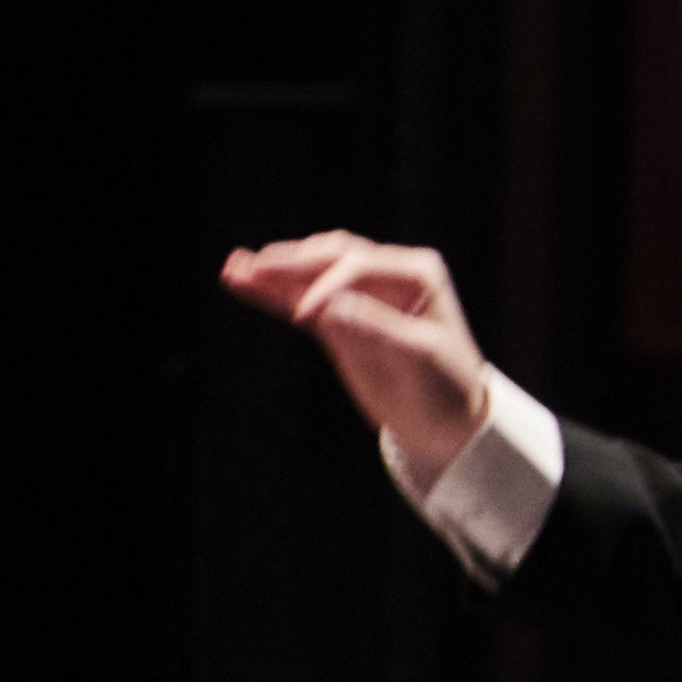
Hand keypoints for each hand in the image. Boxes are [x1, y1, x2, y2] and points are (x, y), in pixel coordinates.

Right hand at [216, 230, 500, 472]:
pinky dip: (271, 295)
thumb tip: (327, 308)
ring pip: (309, 277)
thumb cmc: (446, 387)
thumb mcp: (419, 357)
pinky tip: (241, 282)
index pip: (359, 267)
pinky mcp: (337, 322)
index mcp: (415, 274)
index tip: (305, 317)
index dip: (328, 286)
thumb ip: (375, 328)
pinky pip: (298, 302)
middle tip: (254, 267)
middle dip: (290, 264)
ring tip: (234, 268)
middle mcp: (386, 276)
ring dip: (273, 273)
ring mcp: (358, 297)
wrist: (447, 422)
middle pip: (329, 259)